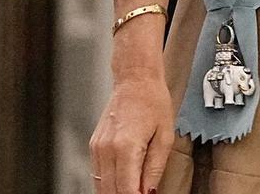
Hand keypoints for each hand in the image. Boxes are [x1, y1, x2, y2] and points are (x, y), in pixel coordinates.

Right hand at [90, 68, 174, 193]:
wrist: (135, 78)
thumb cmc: (153, 100)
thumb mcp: (165, 135)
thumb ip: (155, 168)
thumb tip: (149, 192)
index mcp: (126, 146)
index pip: (127, 191)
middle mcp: (107, 149)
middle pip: (111, 192)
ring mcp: (97, 148)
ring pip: (101, 187)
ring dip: (117, 193)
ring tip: (135, 188)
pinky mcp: (94, 146)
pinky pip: (98, 174)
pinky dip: (109, 183)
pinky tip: (124, 181)